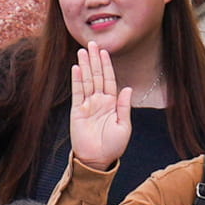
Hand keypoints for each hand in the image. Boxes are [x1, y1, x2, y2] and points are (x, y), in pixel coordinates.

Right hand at [67, 40, 131, 176]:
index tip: (104, 52)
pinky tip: (76, 68)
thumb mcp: (124, 126)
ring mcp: (87, 105)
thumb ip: (124, 107)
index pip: (109, 80)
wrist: (97, 160)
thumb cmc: (113, 146)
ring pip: (86, 81)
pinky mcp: (77, 111)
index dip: (107, 66)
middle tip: (91, 43)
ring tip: (82, 51)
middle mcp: (99, 101)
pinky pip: (77, 93)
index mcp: (111, 104)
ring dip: (85, 66)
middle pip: (96, 76)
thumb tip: (127, 88)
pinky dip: (77, 80)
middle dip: (94, 60)